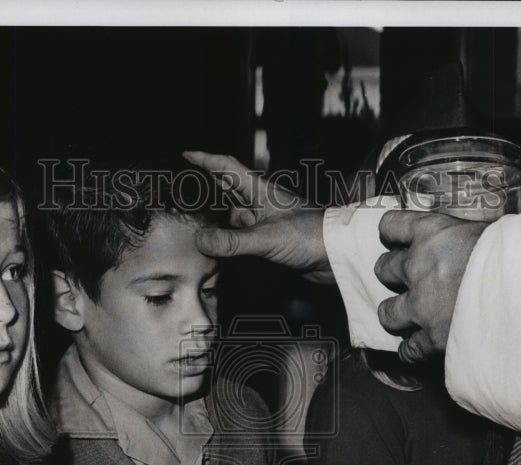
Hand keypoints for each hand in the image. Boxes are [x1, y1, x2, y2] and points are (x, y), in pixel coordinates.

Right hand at [182, 150, 332, 283]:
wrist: (338, 253)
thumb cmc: (309, 236)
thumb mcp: (267, 238)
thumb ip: (233, 241)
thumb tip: (200, 240)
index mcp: (260, 192)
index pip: (227, 167)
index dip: (206, 159)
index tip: (186, 154)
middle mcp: (261, 203)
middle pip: (227, 189)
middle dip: (206, 186)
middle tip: (183, 189)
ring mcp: (266, 221)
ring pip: (233, 214)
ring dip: (215, 216)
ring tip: (193, 220)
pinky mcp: (272, 239)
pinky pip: (243, 234)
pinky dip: (228, 237)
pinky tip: (218, 245)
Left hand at [374, 210, 487, 362]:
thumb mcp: (489, 232)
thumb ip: (463, 240)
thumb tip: (462, 246)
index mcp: (432, 233)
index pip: (390, 226)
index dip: (392, 235)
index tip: (398, 241)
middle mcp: (418, 267)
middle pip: (383, 269)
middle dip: (394, 274)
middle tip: (411, 280)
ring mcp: (421, 306)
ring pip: (387, 313)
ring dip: (396, 314)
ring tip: (411, 316)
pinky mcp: (432, 339)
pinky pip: (408, 350)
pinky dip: (412, 350)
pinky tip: (421, 347)